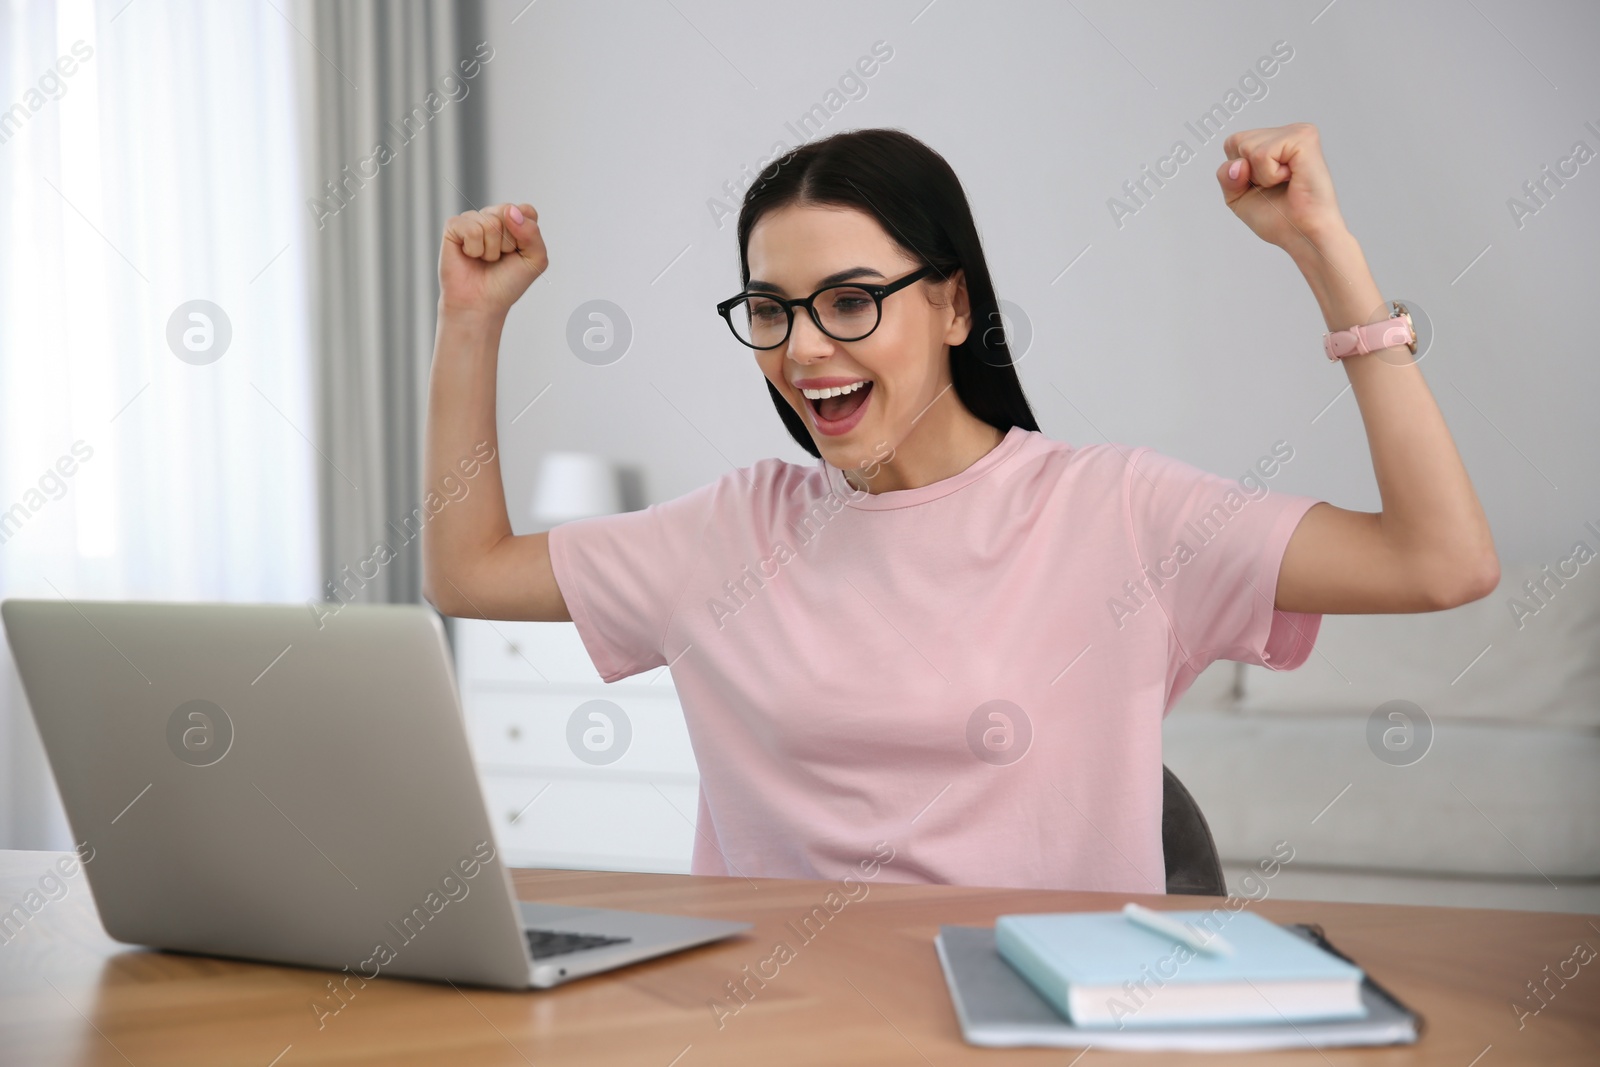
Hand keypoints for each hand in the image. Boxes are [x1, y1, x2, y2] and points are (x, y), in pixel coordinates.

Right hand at [439, 202, 546, 316]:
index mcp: (514, 221)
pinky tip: (469, 255)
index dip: (525, 235)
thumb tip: (510, 210)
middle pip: (508, 213)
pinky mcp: (454, 226)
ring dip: (491, 250)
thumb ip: (533, 233)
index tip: (518, 253)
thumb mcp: (535, 260)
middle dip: (508, 243)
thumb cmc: (507, 283)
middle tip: (499, 259)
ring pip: (491, 223)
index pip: (526, 211)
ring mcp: (473, 219)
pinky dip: (474, 249)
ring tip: (484, 260)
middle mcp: (493, 216)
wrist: (481, 303)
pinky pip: (471, 229)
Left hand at [1217, 123, 1347, 253]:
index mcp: (1275, 141)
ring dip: (1260, 176)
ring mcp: (1297, 132)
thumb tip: (1239, 164)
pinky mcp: (1303, 138)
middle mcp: (1288, 132)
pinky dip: (1269, 175)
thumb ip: (1226, 175)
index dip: (1237, 172)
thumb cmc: (1278, 218)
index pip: (1233, 143)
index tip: (1263, 186)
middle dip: (1246, 173)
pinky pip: (1261, 154)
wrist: (1302, 235)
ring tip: (1285, 183)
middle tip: (1275, 186)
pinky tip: (1291, 179)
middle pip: (1236, 141)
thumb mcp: (1237, 196)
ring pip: (1247, 147)